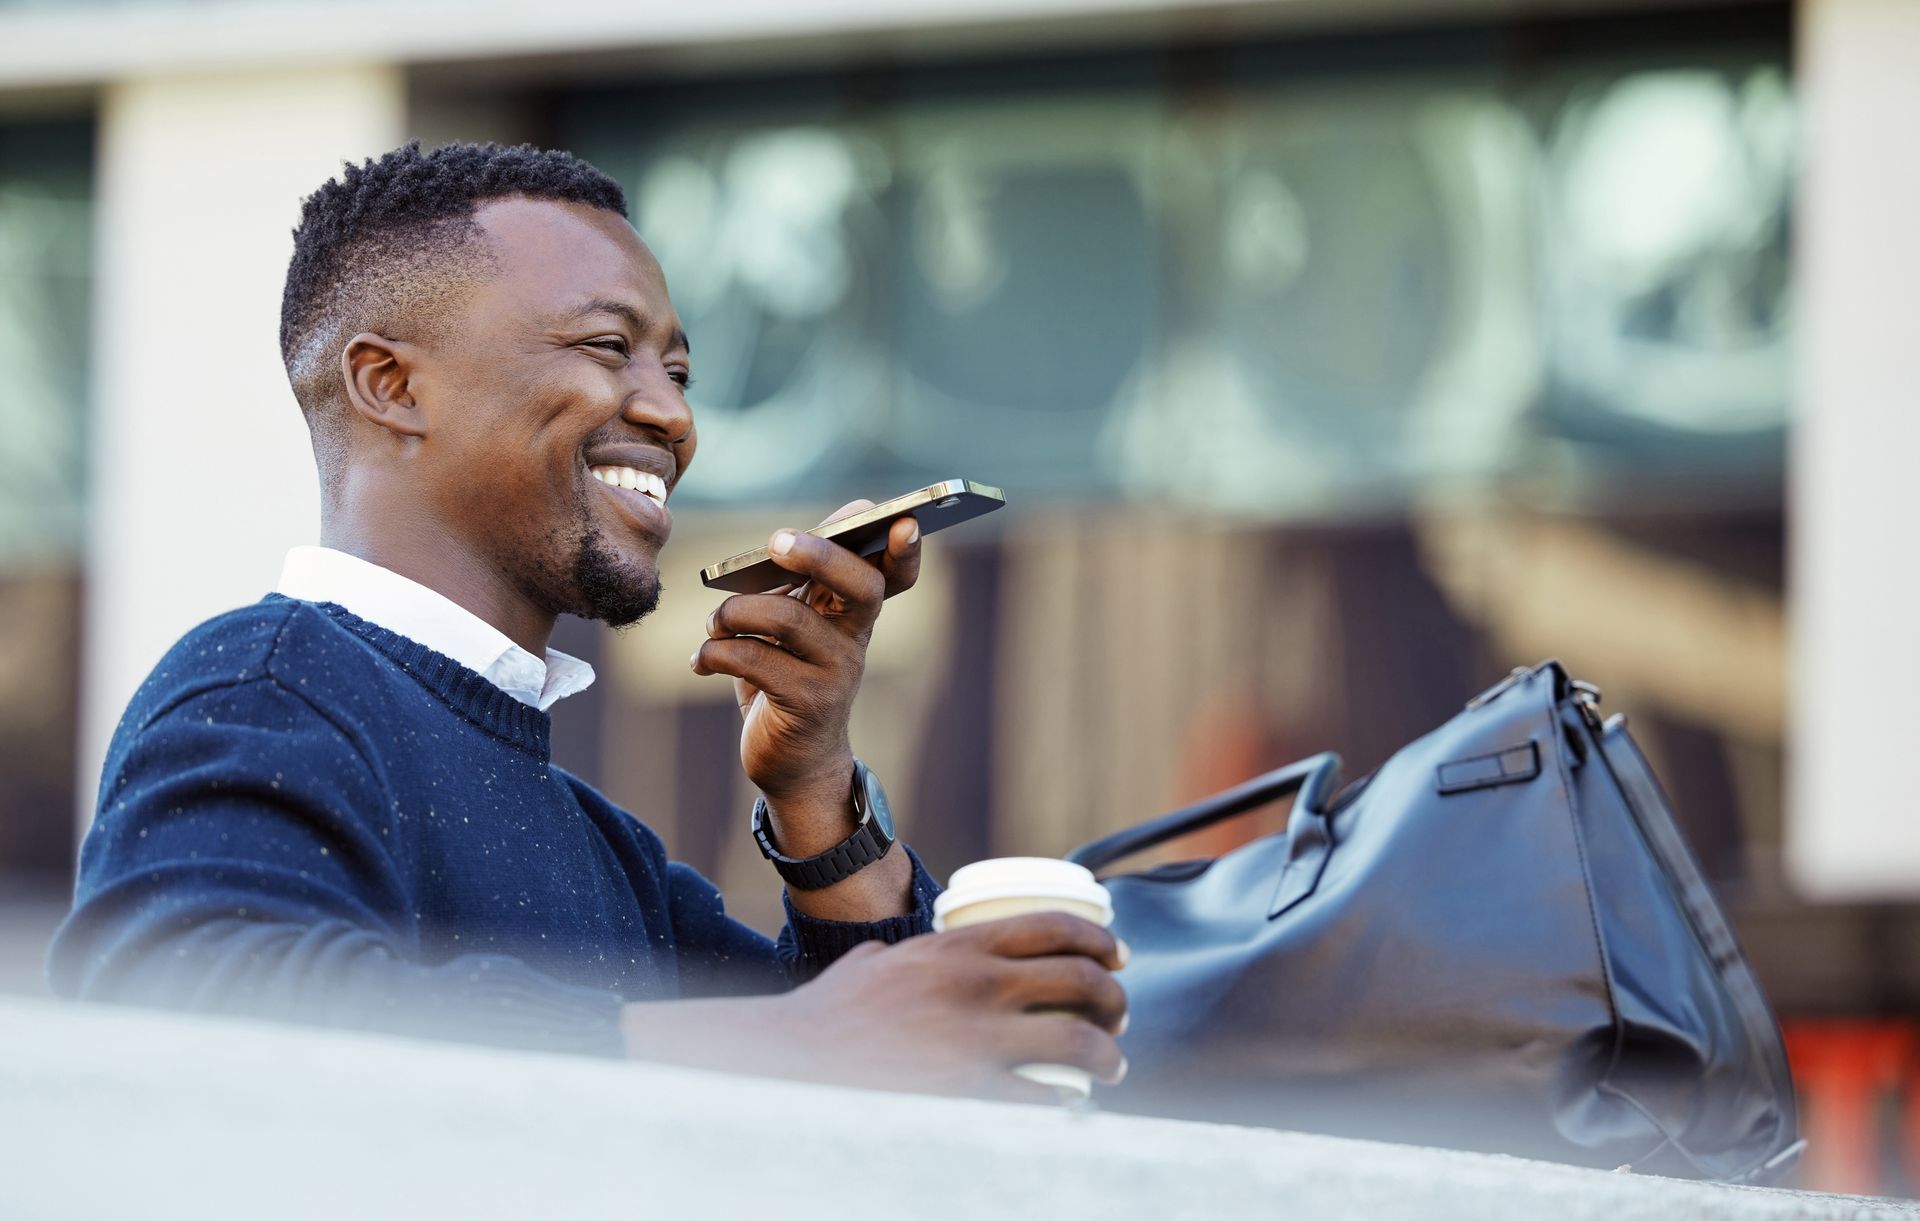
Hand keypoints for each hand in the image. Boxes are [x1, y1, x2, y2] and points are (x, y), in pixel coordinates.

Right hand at [623, 913, 1128, 1102]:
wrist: (794, 1063)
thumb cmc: (829, 1015)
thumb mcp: (875, 962)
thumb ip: (910, 952)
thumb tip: (915, 950)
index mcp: (957, 946)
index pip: (1053, 927)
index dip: (1099, 938)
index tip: (1118, 953)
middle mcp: (976, 985)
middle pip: (1079, 978)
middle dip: (1113, 997)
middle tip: (1118, 1014)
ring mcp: (975, 1040)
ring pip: (1077, 1039)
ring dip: (1107, 1053)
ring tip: (1113, 1064)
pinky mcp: (968, 1092)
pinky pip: (1043, 1096)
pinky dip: (1069, 1103)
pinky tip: (1073, 1106)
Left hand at [690, 500, 920, 846]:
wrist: (796, 763)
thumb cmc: (788, 681)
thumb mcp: (796, 631)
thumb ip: (795, 587)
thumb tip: (781, 543)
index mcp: (854, 612)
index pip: (893, 574)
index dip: (905, 549)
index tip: (904, 521)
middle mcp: (855, 639)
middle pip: (860, 585)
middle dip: (820, 555)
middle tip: (775, 542)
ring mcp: (836, 673)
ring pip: (788, 617)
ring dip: (735, 611)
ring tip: (713, 624)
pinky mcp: (806, 704)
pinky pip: (752, 659)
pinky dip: (715, 652)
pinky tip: (701, 660)